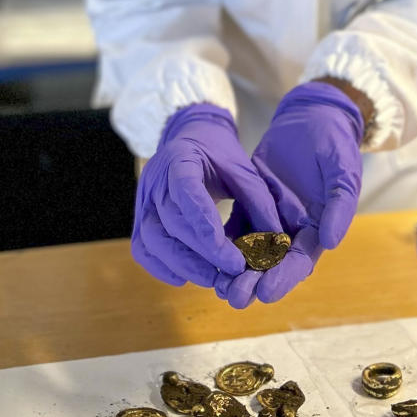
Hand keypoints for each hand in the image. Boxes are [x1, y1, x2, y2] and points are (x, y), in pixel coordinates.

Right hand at [132, 103, 284, 287]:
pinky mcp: (140, 216)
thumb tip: (276, 241)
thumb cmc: (218, 153)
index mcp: (179, 159)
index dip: (206, 227)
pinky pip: (142, 247)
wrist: (190, 137)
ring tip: (211, 279)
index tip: (231, 257)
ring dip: (181, 264)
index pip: (187, 193)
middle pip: (170, 222)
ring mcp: (143, 199)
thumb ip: (258, 201)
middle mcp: (155, 180)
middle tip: (230, 273)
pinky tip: (184, 278)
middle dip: (200, 253)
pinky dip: (160, 267)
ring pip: (151, 239)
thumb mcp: (242, 168)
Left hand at [222, 83, 363, 306]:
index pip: (298, 262)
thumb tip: (330, 241)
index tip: (266, 293)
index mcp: (317, 228)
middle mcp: (292, 230)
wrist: (313, 118)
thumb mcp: (344, 171)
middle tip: (232, 296)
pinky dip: (222, 240)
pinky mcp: (250, 201)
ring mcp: (269, 217)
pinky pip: (234, 225)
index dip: (283, 279)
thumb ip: (340, 206)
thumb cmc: (335, 144)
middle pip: (271, 264)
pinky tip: (205, 251)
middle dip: (253, 282)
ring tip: (216, 286)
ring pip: (248, 250)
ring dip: (233, 269)